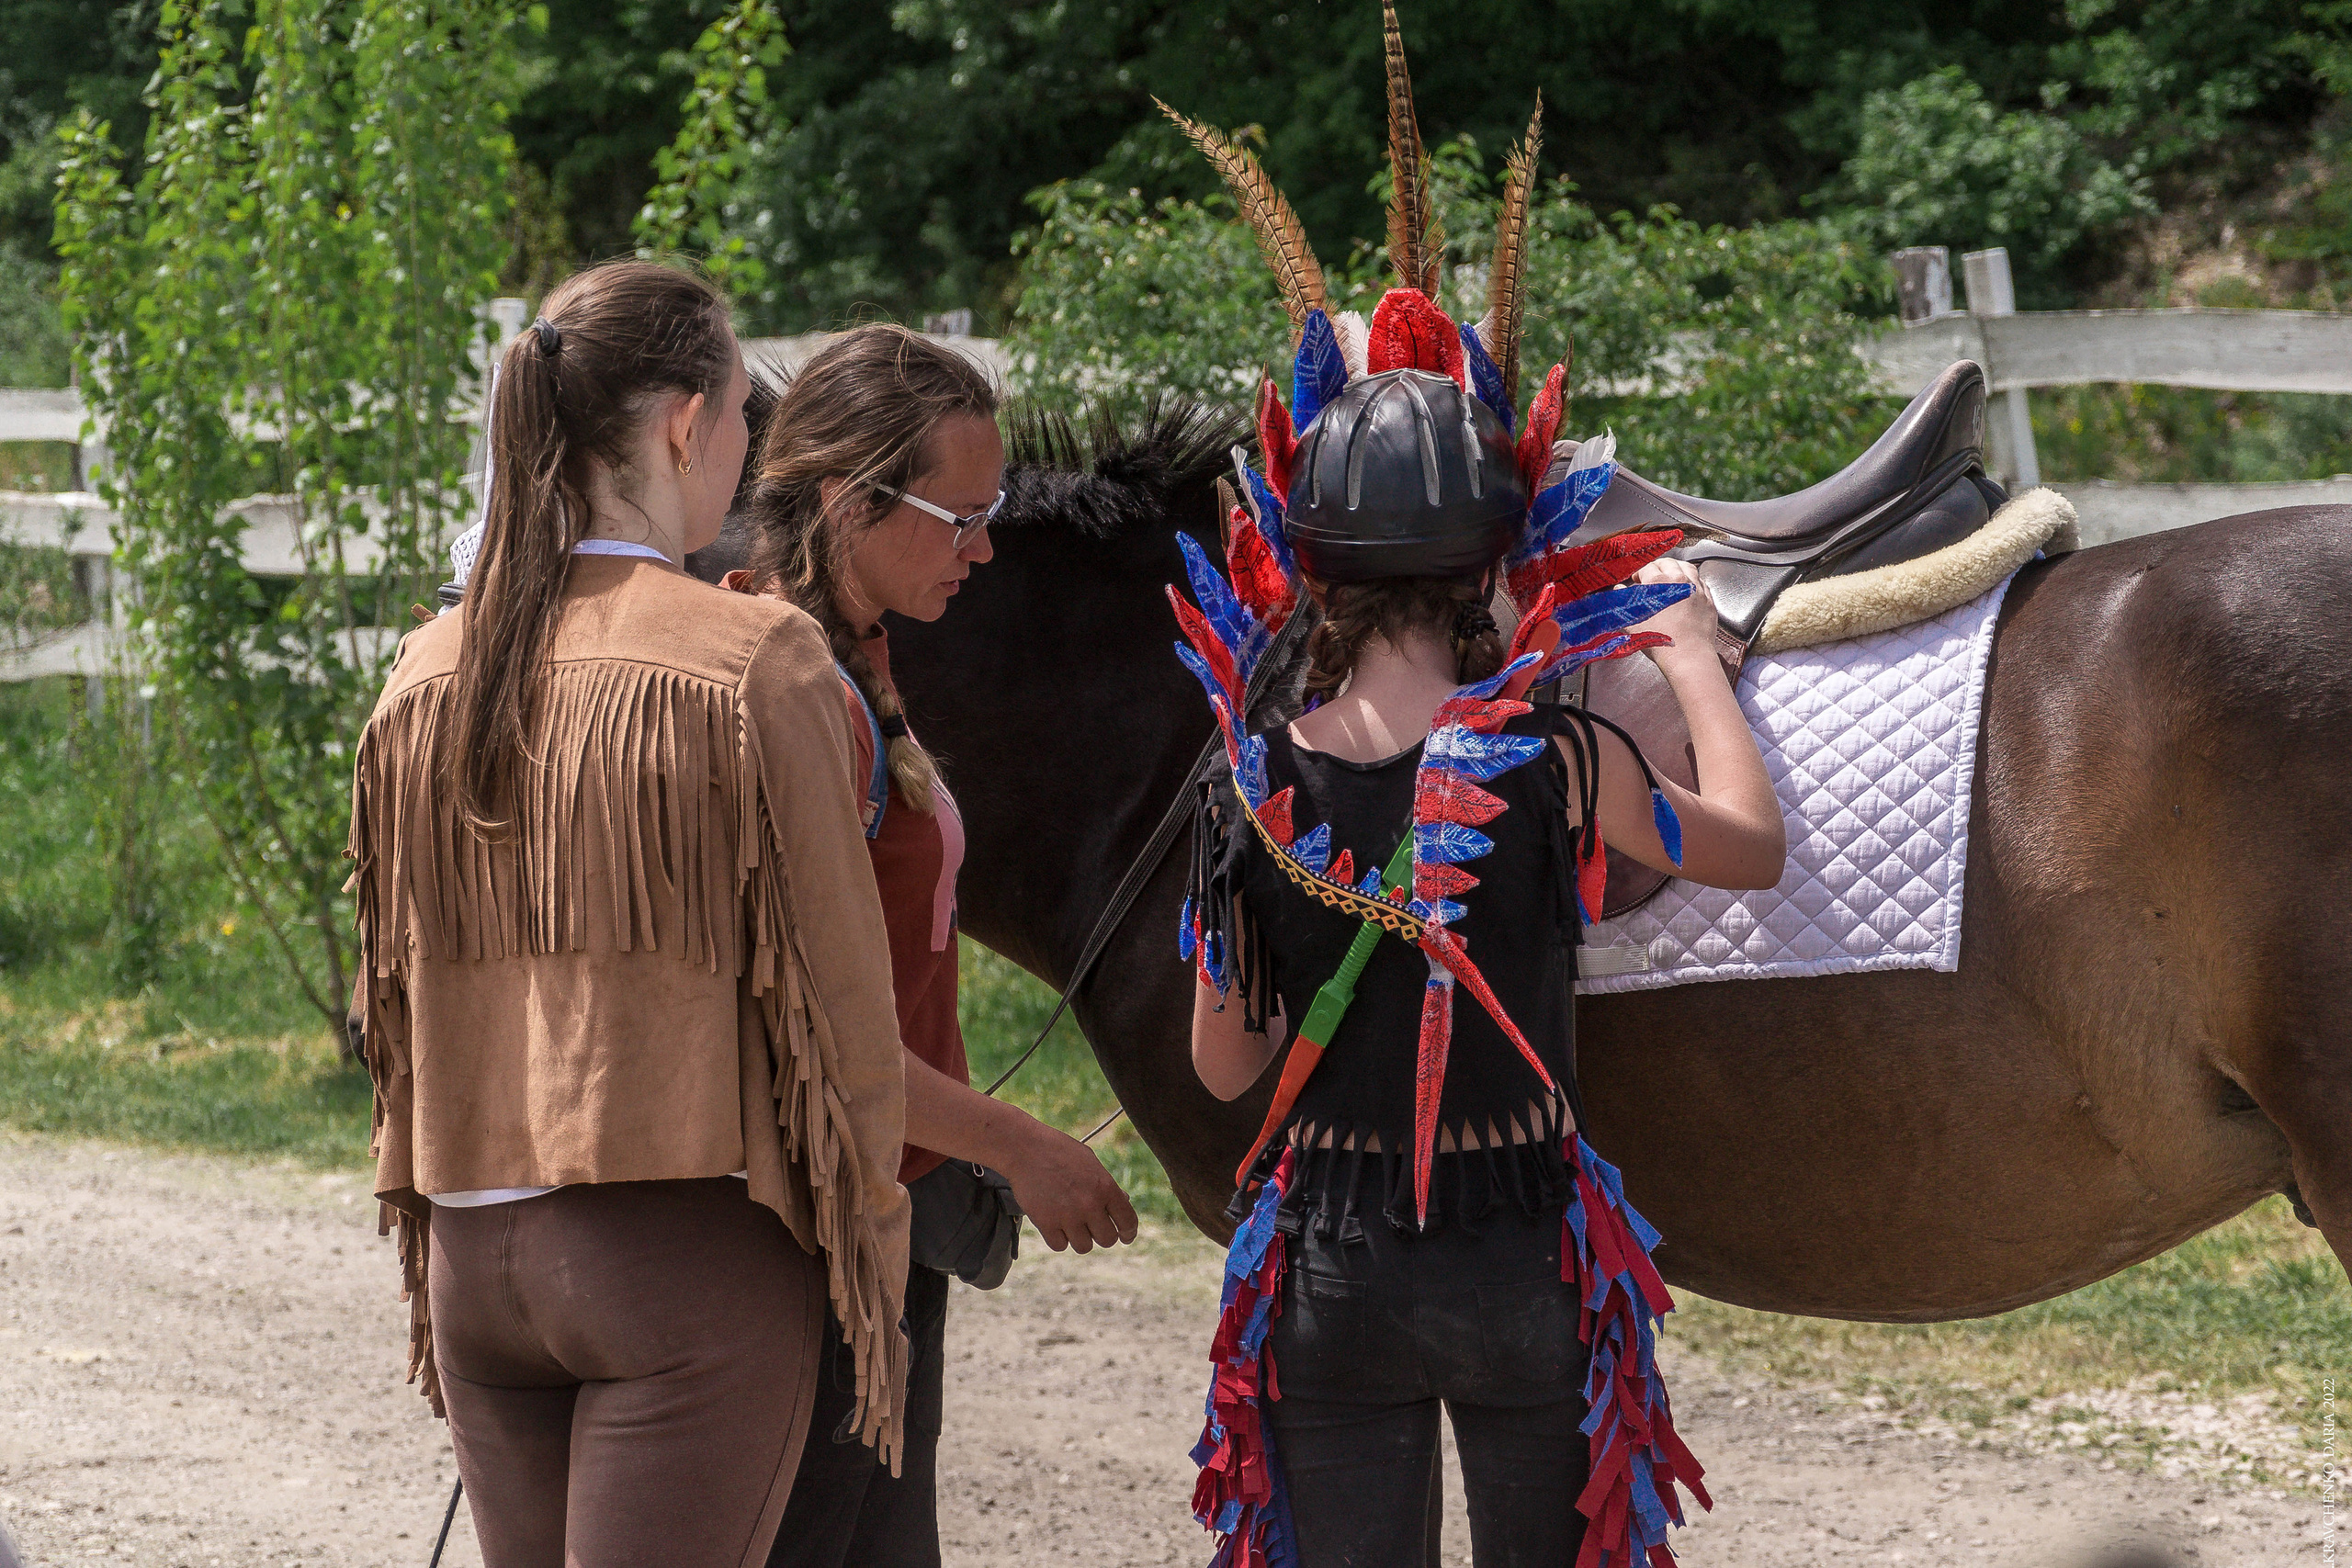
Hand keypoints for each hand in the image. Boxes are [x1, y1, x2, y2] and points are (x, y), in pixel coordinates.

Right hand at [1001, 1123, 1139, 1253]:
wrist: (1025, 1148)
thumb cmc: (1059, 1151)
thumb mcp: (1091, 1162)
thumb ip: (1107, 1185)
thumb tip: (1124, 1201)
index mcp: (1105, 1187)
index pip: (1128, 1221)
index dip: (1128, 1233)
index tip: (1125, 1237)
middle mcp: (1090, 1205)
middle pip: (1107, 1240)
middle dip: (1101, 1235)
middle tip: (1092, 1227)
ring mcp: (1068, 1216)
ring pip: (1084, 1247)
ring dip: (1079, 1238)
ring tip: (1071, 1223)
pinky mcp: (1046, 1223)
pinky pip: (1060, 1245)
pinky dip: (1058, 1238)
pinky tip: (1055, 1224)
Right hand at [1631, 558, 1719, 668]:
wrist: (1687, 655)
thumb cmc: (1659, 640)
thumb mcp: (1632, 622)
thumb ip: (1622, 602)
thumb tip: (1618, 591)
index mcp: (1658, 582)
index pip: (1647, 567)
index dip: (1639, 572)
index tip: (1637, 579)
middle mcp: (1679, 580)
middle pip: (1668, 562)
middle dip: (1657, 567)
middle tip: (1652, 576)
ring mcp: (1696, 589)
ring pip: (1687, 567)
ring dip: (1677, 569)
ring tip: (1671, 577)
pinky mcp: (1708, 599)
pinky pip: (1701, 581)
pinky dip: (1693, 580)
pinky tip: (1687, 588)